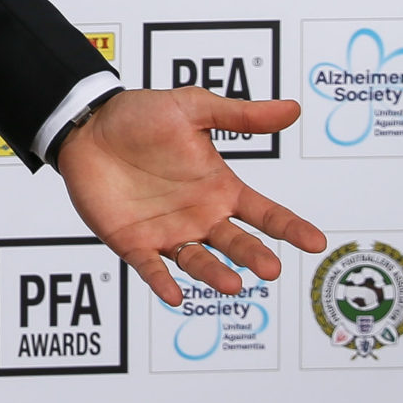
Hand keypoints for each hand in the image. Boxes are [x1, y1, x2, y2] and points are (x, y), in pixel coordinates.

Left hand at [54, 88, 325, 306]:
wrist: (87, 125)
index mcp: (220, 188)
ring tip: (232, 285)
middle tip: (270, 268)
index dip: (290, 227)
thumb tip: (293, 108)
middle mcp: (200, 216)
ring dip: (215, 274)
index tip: (315, 242)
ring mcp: (168, 232)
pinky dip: (162, 281)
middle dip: (254, 256)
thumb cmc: (141, 116)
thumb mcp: (193, 109)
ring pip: (198, 261)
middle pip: (236, 242)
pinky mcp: (134, 243)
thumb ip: (240, 116)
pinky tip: (174, 294)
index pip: (265, 213)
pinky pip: (151, 267)